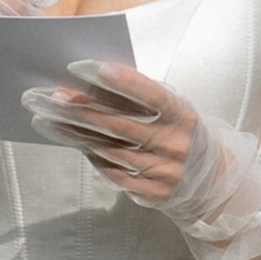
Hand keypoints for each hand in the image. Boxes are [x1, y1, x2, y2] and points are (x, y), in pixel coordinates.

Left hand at [20, 60, 198, 202]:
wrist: (209, 180)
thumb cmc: (179, 133)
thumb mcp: (173, 110)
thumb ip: (143, 98)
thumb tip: (97, 80)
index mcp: (182, 116)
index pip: (151, 95)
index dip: (122, 81)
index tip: (90, 67)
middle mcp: (174, 144)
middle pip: (121, 125)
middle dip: (84, 109)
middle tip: (56, 97)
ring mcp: (164, 171)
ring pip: (111, 150)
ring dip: (78, 134)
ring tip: (52, 120)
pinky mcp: (154, 192)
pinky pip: (114, 173)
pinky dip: (93, 156)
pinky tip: (76, 143)